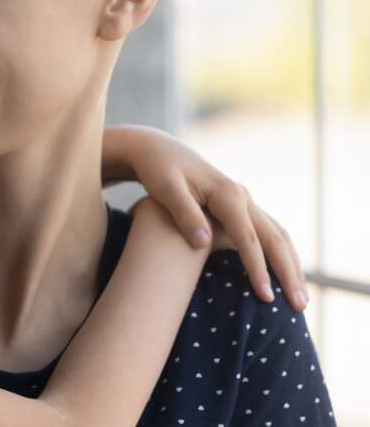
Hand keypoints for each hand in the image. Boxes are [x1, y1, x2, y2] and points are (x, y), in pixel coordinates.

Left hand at [103, 125, 308, 310]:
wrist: (157, 150)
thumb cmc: (158, 170)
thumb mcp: (164, 188)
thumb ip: (184, 213)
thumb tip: (202, 243)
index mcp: (226, 193)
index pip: (247, 237)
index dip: (257, 268)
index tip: (265, 298)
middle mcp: (241, 196)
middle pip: (274, 238)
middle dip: (288, 273)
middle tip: (300, 308)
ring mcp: (243, 201)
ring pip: (278, 235)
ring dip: (290, 266)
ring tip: (301, 301)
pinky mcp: (239, 207)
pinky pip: (267, 233)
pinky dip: (280, 255)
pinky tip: (284, 276)